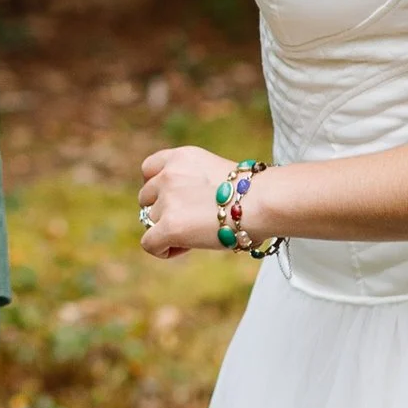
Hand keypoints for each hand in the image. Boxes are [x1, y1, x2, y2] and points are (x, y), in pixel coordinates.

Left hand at [136, 143, 243, 259]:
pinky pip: (150, 243)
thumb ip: (197, 183)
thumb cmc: (254, 194)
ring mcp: (166, 199)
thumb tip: (194, 208)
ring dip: (168, 230)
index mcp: (181, 157)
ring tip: (197, 235)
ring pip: (151, 221)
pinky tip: (185, 248)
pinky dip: (163, 249)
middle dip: (163, 211)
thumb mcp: (219, 174)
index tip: (175, 200)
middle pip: (146, 198)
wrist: (261, 201)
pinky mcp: (168, 225)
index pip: (148, 169)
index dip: (157, 188)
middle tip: (191, 222)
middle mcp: (168, 174)